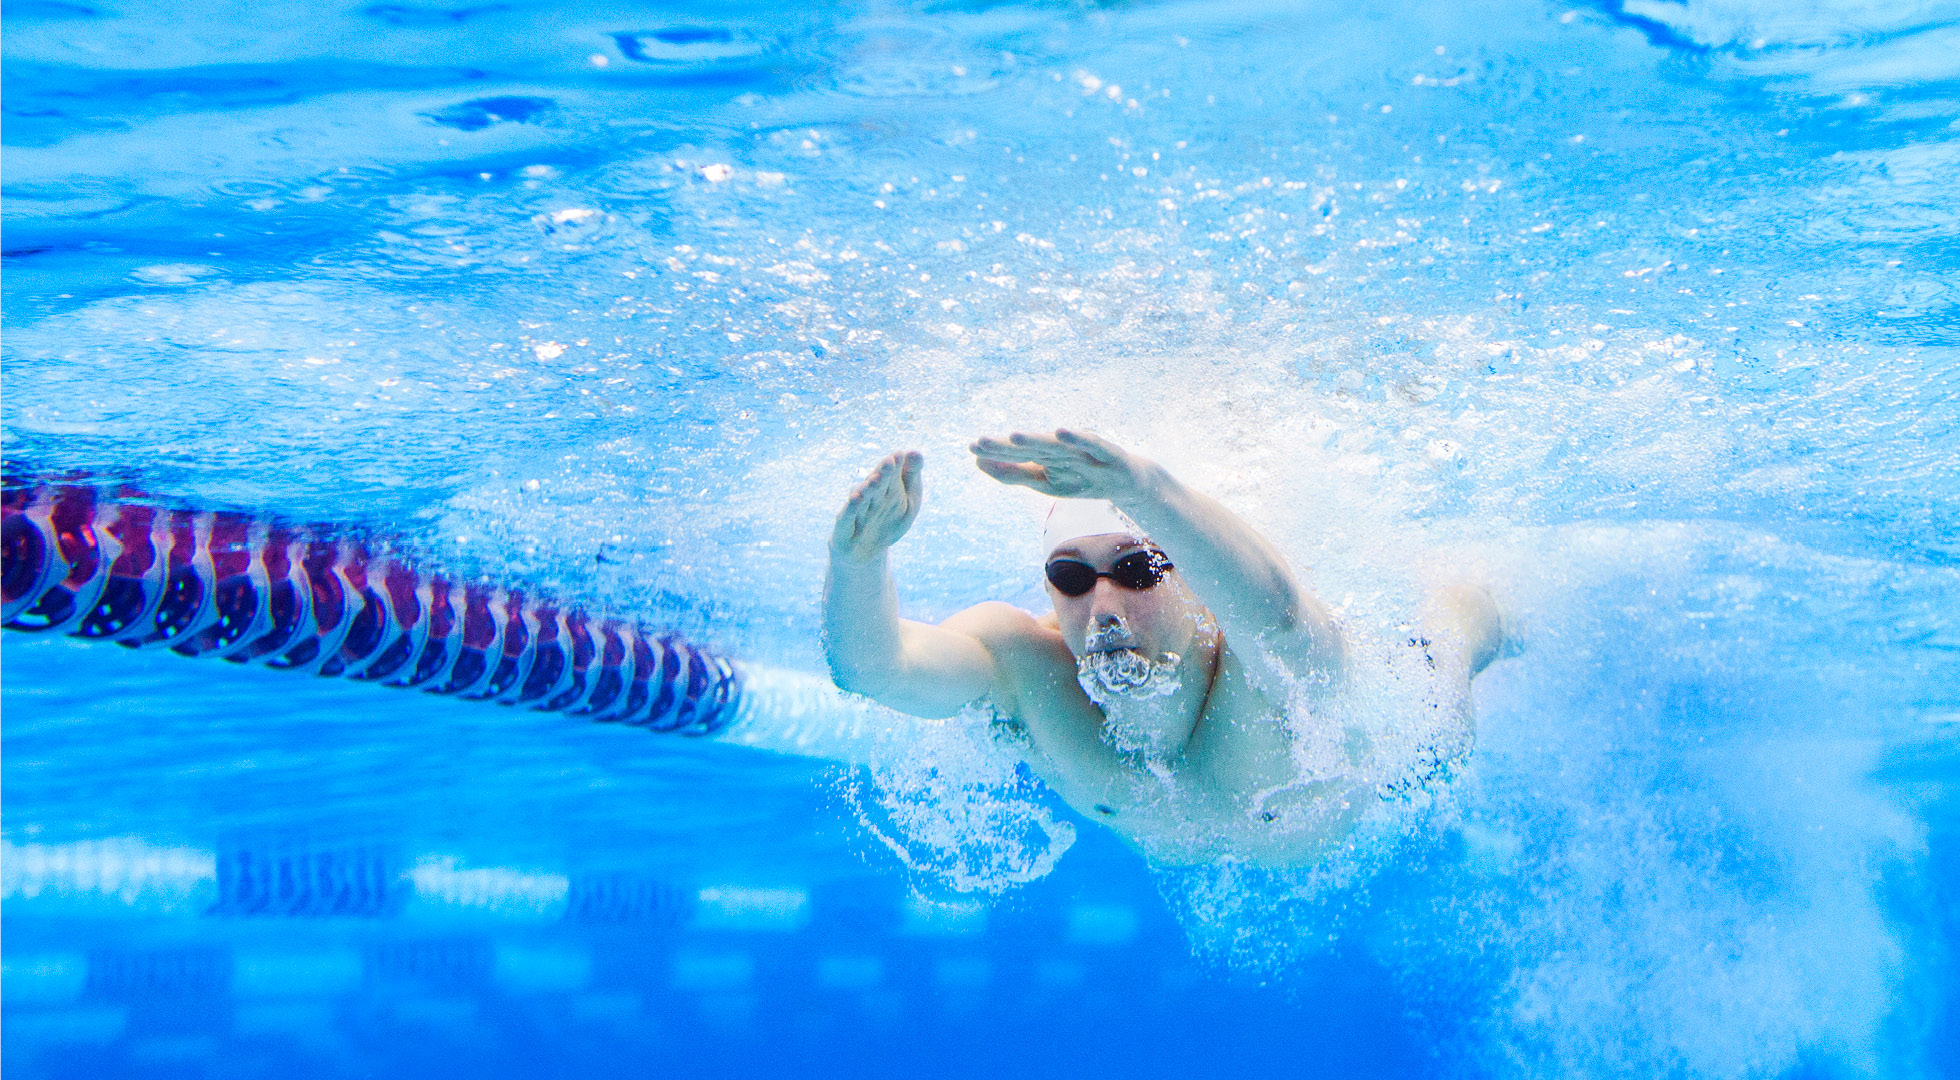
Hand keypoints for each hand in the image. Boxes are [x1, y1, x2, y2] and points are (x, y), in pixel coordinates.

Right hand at [831, 450, 923, 560]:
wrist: (865, 553)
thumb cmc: (888, 522)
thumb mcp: (908, 501)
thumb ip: (911, 476)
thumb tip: (916, 452)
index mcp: (885, 488)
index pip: (890, 475)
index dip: (895, 465)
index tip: (900, 455)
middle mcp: (869, 497)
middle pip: (876, 484)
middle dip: (883, 474)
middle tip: (890, 462)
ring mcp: (855, 513)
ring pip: (861, 499)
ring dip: (868, 490)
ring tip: (875, 480)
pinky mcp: (842, 529)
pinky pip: (845, 518)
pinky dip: (850, 509)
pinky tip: (855, 499)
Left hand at [969, 429, 1149, 500]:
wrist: (1130, 480)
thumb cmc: (1082, 478)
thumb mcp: (1046, 483)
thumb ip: (1014, 473)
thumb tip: (978, 463)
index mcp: (1047, 457)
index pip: (1018, 454)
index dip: (996, 451)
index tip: (970, 446)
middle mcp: (1063, 450)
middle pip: (1032, 448)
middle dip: (1007, 446)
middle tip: (980, 440)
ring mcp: (1085, 451)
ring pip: (1058, 447)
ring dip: (1037, 440)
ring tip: (1014, 435)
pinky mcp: (1108, 452)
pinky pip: (1091, 444)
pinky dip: (1077, 438)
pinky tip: (1061, 431)